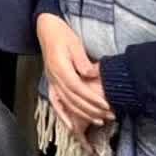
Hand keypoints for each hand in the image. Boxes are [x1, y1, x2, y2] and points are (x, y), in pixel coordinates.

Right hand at [37, 13, 113, 136]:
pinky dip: (63, 115)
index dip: (92, 99)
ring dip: (82, 114)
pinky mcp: (52, 83)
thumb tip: (91, 75)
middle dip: (92, 110)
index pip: (77, 88)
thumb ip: (82, 61)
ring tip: (99, 121)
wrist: (47, 30)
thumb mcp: (74, 44)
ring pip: (66, 103)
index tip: (106, 105)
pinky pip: (56, 103)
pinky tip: (71, 126)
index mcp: (60, 67)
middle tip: (109, 116)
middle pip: (73, 99)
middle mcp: (54, 77)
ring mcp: (52, 81)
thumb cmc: (62, 34)